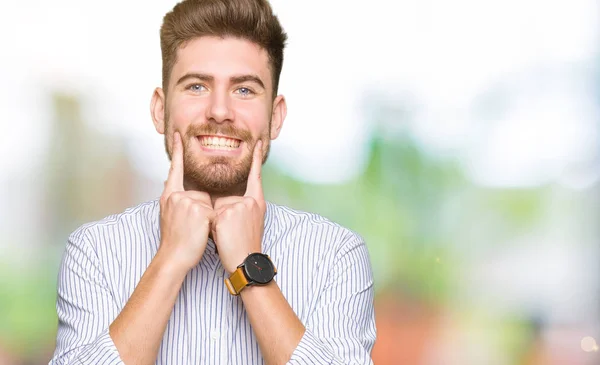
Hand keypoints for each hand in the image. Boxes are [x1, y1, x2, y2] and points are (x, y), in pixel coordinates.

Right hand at [158, 132, 214, 272]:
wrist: (174, 257)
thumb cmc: (175, 240)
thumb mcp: (169, 215)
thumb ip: (177, 200)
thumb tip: (178, 189)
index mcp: (169, 195)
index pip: (174, 169)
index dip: (177, 152)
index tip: (178, 135)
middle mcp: (177, 196)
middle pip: (200, 195)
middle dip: (202, 211)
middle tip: (190, 228)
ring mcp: (188, 202)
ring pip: (208, 204)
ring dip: (207, 219)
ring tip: (194, 232)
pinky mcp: (200, 211)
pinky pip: (214, 213)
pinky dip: (212, 224)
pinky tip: (201, 232)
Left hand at [212, 140, 265, 273]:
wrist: (246, 263)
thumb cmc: (244, 246)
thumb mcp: (248, 222)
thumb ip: (238, 207)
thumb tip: (220, 203)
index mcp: (257, 202)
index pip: (256, 177)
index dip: (257, 160)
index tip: (259, 144)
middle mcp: (251, 201)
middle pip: (225, 199)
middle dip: (221, 216)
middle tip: (232, 233)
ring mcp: (239, 206)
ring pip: (216, 208)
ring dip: (215, 223)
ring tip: (227, 237)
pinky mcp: (227, 214)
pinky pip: (211, 215)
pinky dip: (212, 227)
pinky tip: (222, 237)